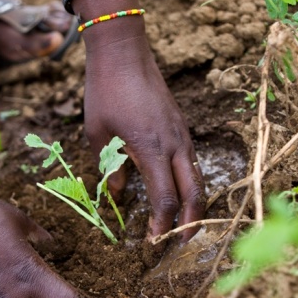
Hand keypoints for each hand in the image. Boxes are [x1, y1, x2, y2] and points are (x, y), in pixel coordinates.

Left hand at [83, 34, 205, 253]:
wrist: (124, 53)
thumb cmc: (105, 92)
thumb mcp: (98, 135)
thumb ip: (111, 167)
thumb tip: (119, 194)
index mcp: (151, 149)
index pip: (165, 198)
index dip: (162, 225)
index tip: (153, 243)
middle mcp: (174, 144)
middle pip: (194, 193)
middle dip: (190, 223)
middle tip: (180, 244)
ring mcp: (182, 134)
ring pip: (198, 178)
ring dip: (194, 205)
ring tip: (183, 225)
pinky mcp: (182, 127)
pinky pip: (192, 163)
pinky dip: (190, 184)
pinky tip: (178, 193)